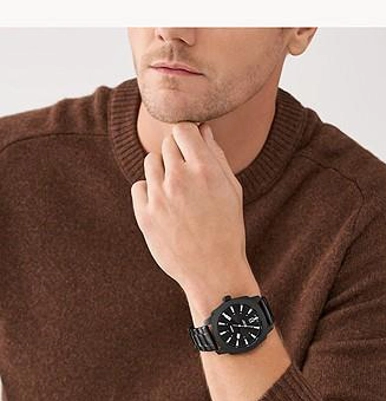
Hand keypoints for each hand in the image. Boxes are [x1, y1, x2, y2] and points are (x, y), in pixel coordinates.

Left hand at [130, 122, 246, 290]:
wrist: (213, 271)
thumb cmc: (227, 229)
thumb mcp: (231, 191)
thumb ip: (216, 156)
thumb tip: (203, 130)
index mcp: (205, 170)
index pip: (183, 129)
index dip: (187, 135)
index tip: (190, 146)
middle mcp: (179, 179)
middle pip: (166, 144)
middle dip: (176, 154)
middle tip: (188, 176)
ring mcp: (159, 197)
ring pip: (151, 163)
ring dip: (162, 171)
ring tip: (177, 193)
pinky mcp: (144, 215)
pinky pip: (139, 187)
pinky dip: (149, 192)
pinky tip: (164, 206)